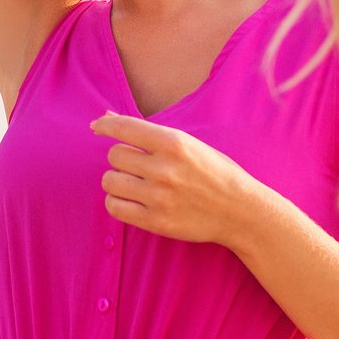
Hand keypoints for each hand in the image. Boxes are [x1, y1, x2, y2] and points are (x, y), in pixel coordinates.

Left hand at [94, 113, 267, 246]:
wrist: (240, 211)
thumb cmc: (214, 172)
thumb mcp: (189, 143)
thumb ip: (148, 132)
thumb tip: (105, 116)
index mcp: (175, 143)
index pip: (124, 127)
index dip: (105, 125)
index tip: (97, 126)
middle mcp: (164, 168)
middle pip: (114, 155)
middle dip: (121, 158)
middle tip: (137, 164)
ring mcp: (158, 197)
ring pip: (110, 181)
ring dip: (117, 180)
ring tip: (134, 183)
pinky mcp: (155, 221)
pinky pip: (114, 207)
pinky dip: (117, 202)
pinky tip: (131, 200)